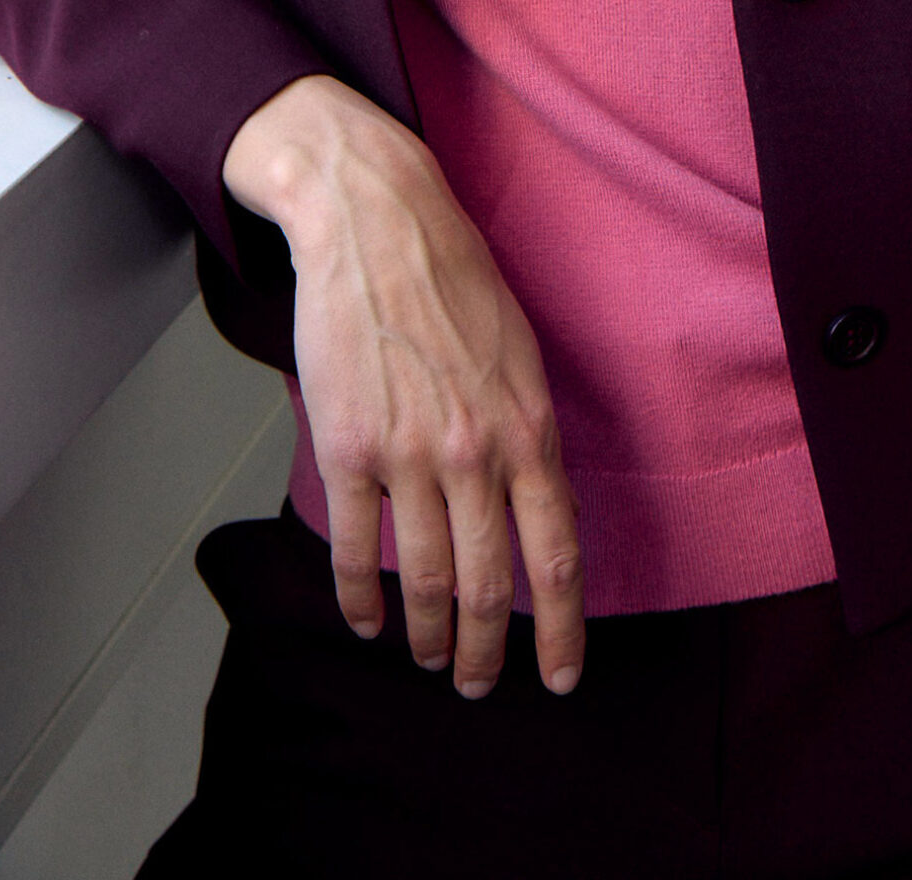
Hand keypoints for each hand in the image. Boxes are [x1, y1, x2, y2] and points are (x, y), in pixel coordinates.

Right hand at [223, 73, 582, 702]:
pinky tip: (369, 621)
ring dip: (430, 636)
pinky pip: (356, 549)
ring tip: (432, 661)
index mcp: (528, 425)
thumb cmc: (455, 279)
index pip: (556, 551)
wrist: (377, 224)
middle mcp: (475, 450)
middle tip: (480, 686)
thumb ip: (528, 433)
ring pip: (426, 579)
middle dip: (487, 652)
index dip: (562, 627)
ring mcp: (408, 453)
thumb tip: (535, 509)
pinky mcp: (348, 447)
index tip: (563, 675)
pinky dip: (363, 599)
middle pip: (490, 585)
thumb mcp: (522, 352)